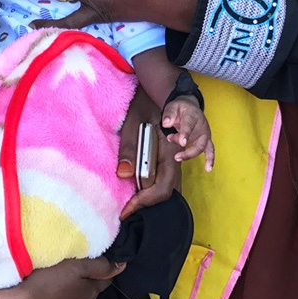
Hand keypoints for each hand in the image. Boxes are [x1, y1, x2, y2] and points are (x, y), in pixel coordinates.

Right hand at [0, 257, 123, 298]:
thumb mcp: (75, 267)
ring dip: (76, 290)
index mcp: (92, 293)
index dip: (101, 266)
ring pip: (81, 298)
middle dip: (89, 280)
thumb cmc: (48, 282)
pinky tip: (55, 291)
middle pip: (93, 289)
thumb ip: (99, 266)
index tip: (93, 257)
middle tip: (74, 266)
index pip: (106, 278)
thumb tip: (123, 264)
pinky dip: (66, 298)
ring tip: (63, 278)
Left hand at [116, 88, 182, 219]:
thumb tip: (123, 175)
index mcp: (167, 150)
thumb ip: (128, 149)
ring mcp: (173, 156)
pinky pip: (166, 178)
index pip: (161, 187)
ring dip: (151, 197)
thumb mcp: (131, 123)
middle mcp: (174, 156)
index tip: (125, 210)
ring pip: (168, 185)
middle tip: (126, 209)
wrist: (155, 88)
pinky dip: (155, 189)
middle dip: (146, 204)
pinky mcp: (167, 155)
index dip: (143, 202)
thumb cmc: (143, 104)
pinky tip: (141, 193)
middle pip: (167, 191)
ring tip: (131, 203)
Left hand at [161, 96, 214, 170]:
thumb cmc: (181, 108)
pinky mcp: (205, 140)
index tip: (182, 142)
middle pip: (198, 141)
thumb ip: (169, 114)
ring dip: (192, 154)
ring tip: (181, 159)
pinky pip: (210, 150)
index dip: (185, 134)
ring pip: (202, 147)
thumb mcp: (173, 106)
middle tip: (176, 156)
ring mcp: (204, 134)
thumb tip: (166, 123)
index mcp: (192, 116)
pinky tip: (208, 169)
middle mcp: (201, 126)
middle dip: (188, 151)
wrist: (190, 106)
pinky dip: (210, 160)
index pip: (189, 125)